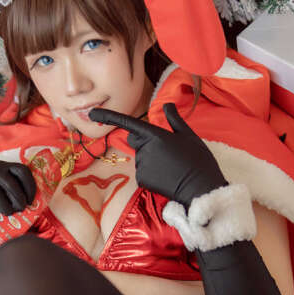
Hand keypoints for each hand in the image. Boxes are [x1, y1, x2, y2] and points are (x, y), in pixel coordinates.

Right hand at [0, 159, 35, 214]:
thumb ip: (11, 184)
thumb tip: (26, 204)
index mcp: (4, 166)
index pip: (22, 171)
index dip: (29, 186)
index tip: (30, 199)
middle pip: (10, 184)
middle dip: (18, 199)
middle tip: (21, 209)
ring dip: (5, 206)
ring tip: (8, 213)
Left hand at [90, 103, 225, 207]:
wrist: (200, 189)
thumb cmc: (198, 160)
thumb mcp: (189, 136)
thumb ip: (174, 119)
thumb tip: (167, 105)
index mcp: (156, 135)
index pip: (128, 123)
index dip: (109, 117)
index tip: (93, 114)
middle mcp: (145, 149)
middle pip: (135, 140)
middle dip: (145, 142)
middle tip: (168, 152)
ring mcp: (142, 165)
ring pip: (140, 157)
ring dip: (151, 159)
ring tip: (171, 166)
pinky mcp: (142, 180)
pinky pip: (143, 172)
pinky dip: (152, 174)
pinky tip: (166, 177)